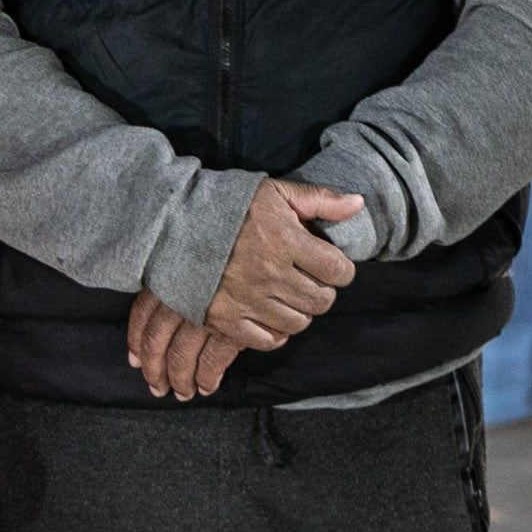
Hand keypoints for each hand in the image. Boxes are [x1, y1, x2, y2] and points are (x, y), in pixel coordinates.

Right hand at [127, 178, 363, 399]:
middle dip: (323, 293)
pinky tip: (271, 315)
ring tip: (290, 297)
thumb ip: (320, 199)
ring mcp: (247, 299)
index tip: (333, 267)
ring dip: (300, 312)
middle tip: (311, 282)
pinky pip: (266, 340)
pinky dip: (275, 333)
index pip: (337, 270)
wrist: (173, 224)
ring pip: (297, 323)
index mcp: (285, 240)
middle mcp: (270, 273)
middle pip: (321, 301)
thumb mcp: (275, 191)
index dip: (342, 271)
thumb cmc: (229, 204)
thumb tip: (359, 204)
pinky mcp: (225, 319)